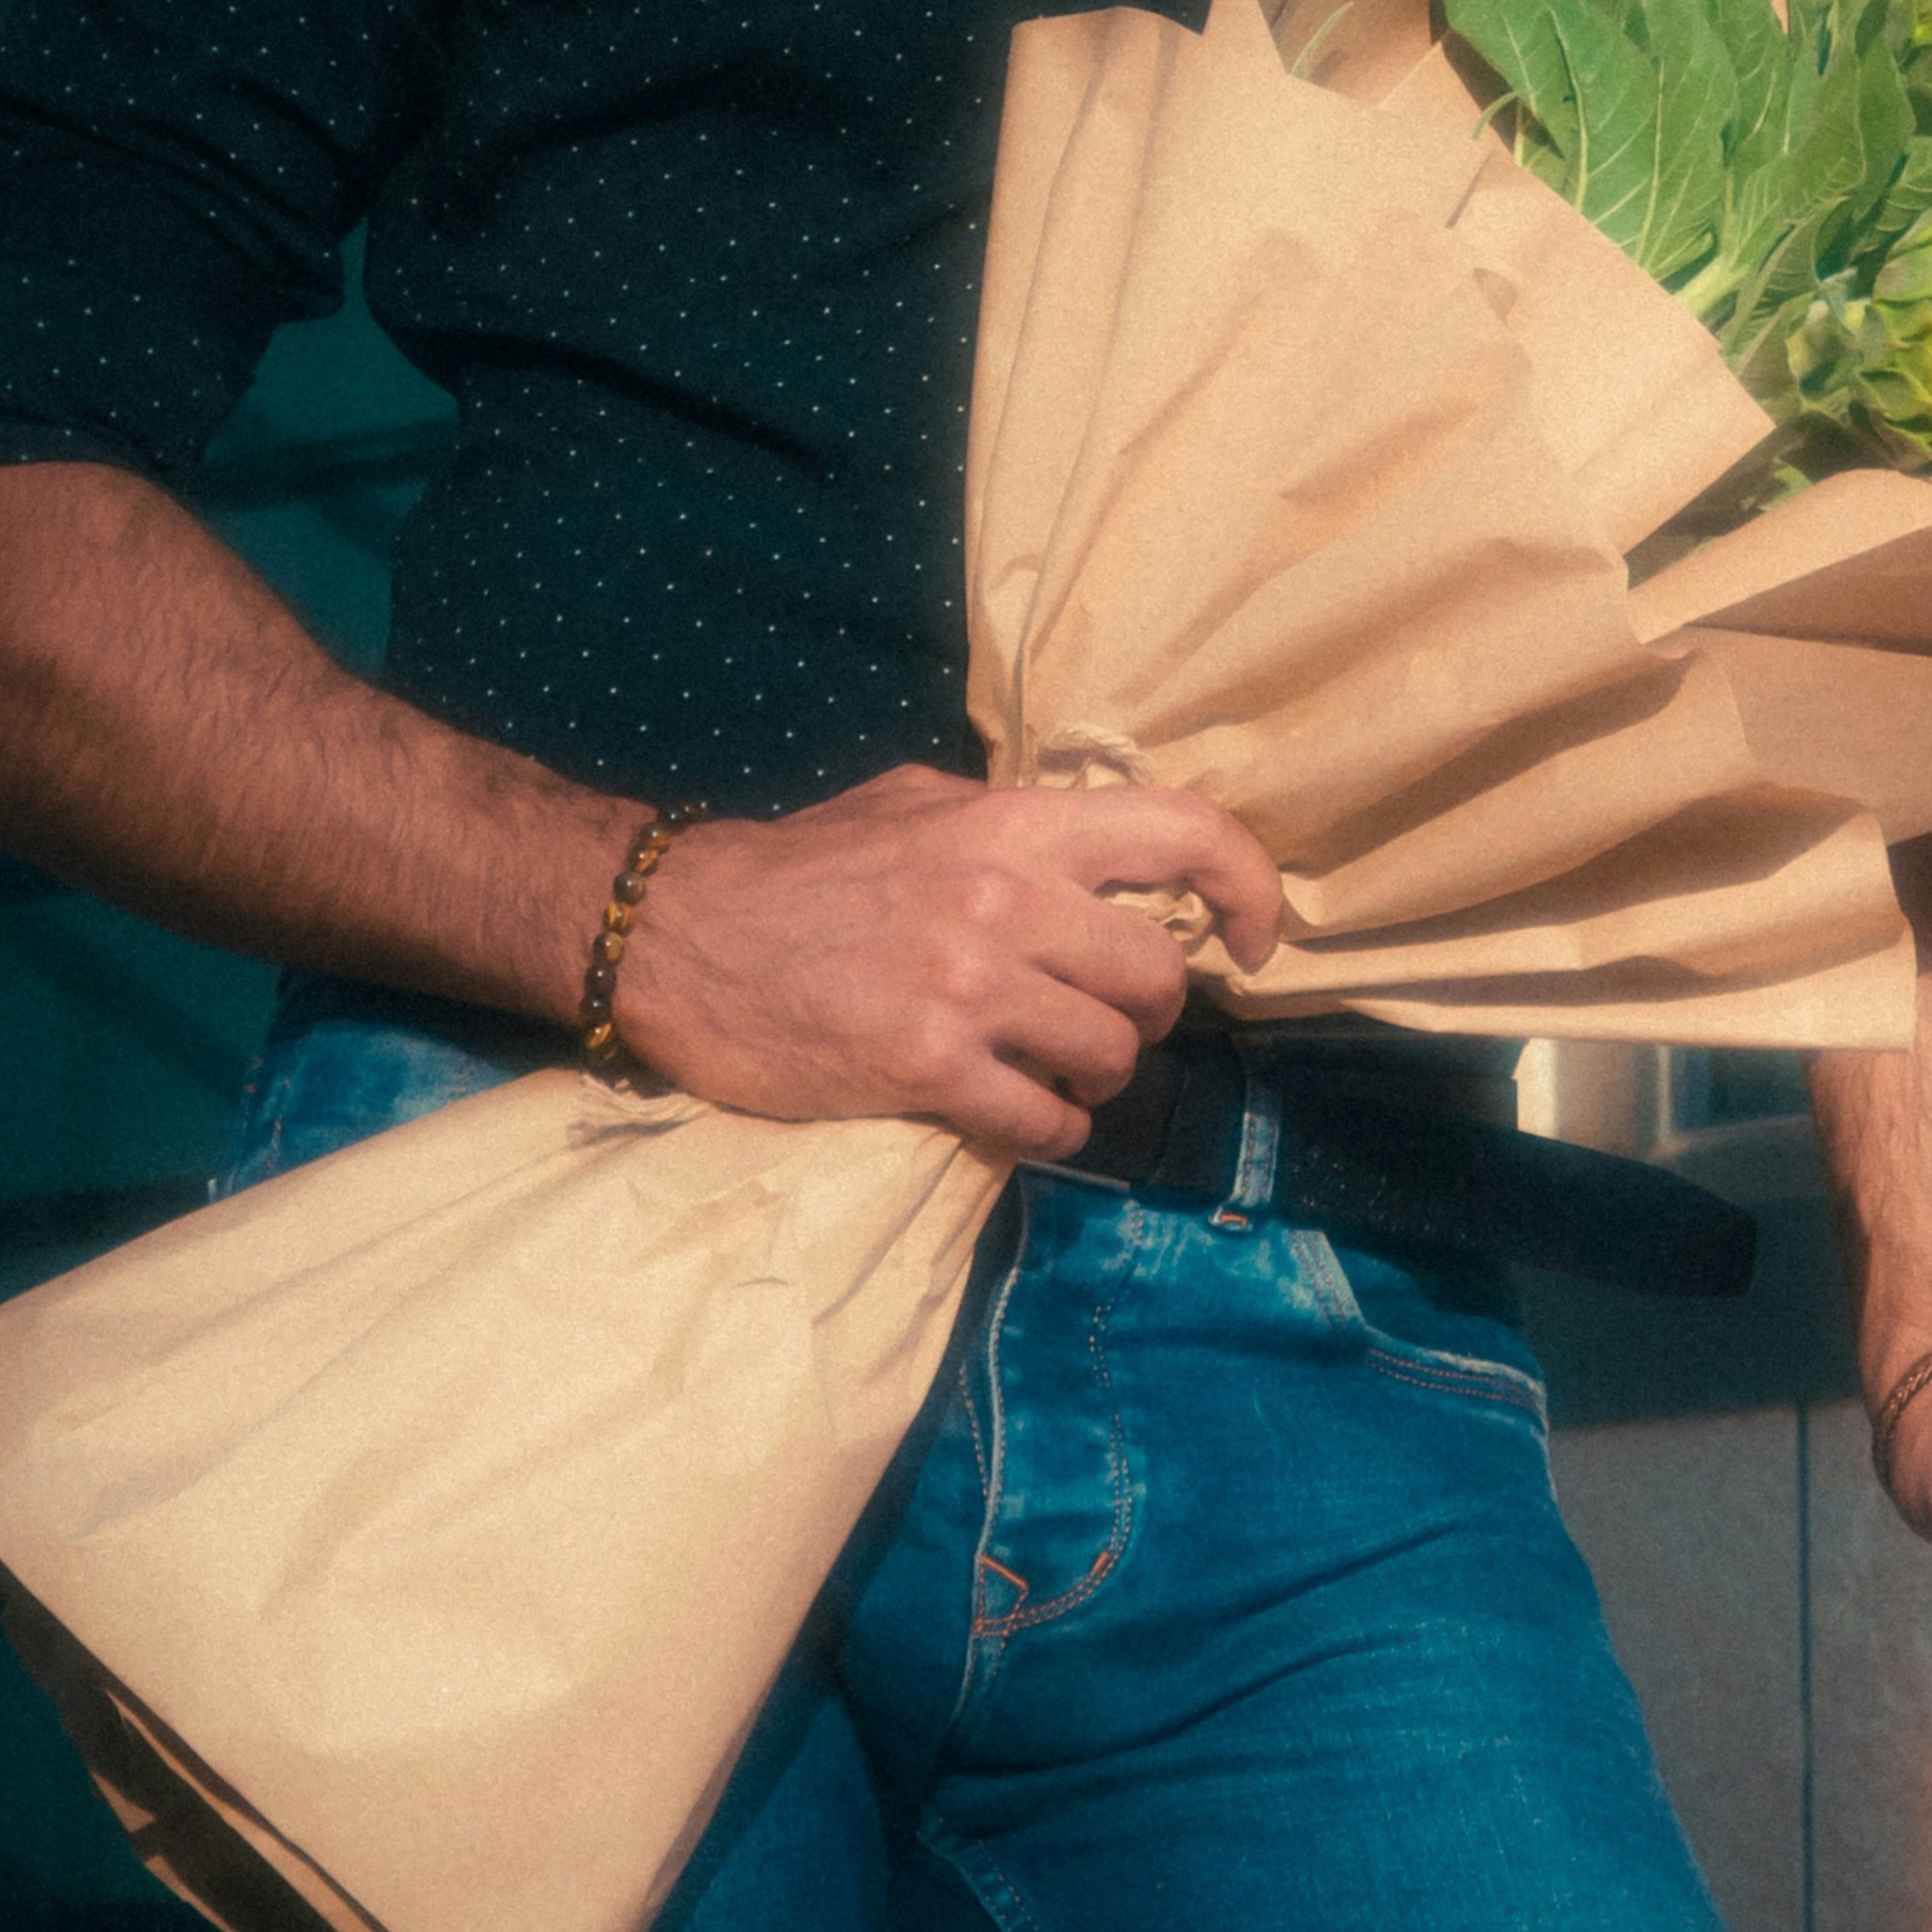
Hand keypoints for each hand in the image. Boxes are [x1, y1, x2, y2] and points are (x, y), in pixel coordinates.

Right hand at [602, 762, 1281, 1159]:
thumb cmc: (800, 866)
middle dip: (1147, 1009)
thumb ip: (1009, 820)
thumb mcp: (912, 802)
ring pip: (1113, 1055)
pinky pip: (1046, 1122)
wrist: (676, 933)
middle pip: (1159, 976)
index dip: (1249, 886)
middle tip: (1103, 1016)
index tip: (1255, 938)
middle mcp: (1006, 900)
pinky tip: (1017, 1114)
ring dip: (1096, 1073)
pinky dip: (1050, 1129)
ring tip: (1051, 1065)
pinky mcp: (928, 1070)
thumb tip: (1097, 847)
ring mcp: (970, 988)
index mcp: (1011, 823)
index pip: (1183, 833)